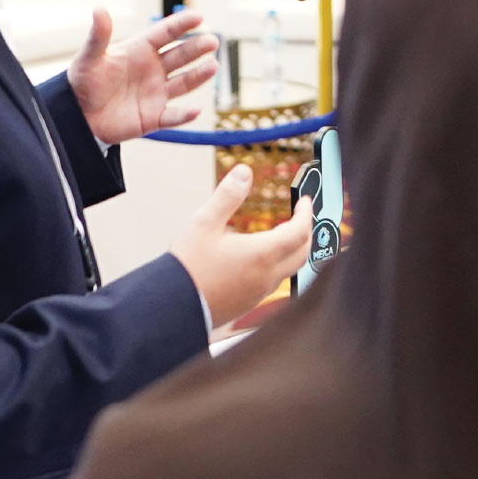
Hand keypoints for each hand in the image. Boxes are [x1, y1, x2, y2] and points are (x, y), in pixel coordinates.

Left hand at [68, 6, 221, 145]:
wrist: (77, 116)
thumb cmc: (83, 82)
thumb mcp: (89, 58)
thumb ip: (98, 36)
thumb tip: (99, 9)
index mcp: (140, 50)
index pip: (165, 33)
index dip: (181, 25)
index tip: (198, 17)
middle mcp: (154, 69)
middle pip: (181, 55)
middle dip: (197, 48)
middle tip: (212, 41)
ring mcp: (156, 93)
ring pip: (184, 83)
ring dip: (199, 75)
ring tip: (212, 66)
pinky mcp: (154, 117)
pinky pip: (173, 116)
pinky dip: (184, 115)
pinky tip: (195, 110)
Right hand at [166, 163, 309, 326]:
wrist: (171, 307)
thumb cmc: (187, 265)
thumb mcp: (204, 222)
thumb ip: (227, 196)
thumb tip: (244, 172)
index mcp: (262, 254)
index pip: (300, 231)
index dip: (306, 213)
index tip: (305, 201)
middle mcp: (266, 276)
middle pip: (302, 253)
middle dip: (305, 232)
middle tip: (300, 216)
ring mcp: (258, 293)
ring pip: (289, 269)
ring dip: (292, 249)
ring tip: (281, 233)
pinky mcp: (248, 304)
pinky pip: (273, 283)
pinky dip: (277, 265)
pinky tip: (259, 258)